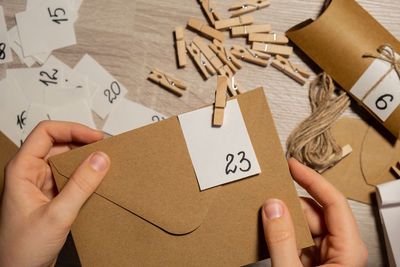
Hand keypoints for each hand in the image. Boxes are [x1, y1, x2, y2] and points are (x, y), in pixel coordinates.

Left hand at [0, 121, 109, 266]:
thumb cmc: (21, 249)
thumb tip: (100, 159)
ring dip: (85, 159)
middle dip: (83, 143)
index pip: (46, 133)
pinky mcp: (52, 195)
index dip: (72, 129)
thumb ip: (81, 186)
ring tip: (105, 162)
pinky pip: (71, 176)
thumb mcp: (56, 215)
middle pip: (58, 143)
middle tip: (105, 148)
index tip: (95, 137)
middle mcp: (30, 173)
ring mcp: (41, 183)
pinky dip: (85, 174)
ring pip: (66, 159)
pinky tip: (97, 179)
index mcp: (22, 170)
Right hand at [262, 158, 367, 266]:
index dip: (311, 179)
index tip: (293, 165)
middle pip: (313, 212)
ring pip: (303, 224)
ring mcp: (326, 256)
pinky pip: (296, 237)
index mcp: (348, 250)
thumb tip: (273, 207)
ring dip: (282, 220)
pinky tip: (268, 232)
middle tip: (267, 196)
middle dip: (288, 205)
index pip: (333, 202)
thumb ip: (281, 240)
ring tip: (263, 217)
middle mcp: (341, 250)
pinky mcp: (313, 262)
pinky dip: (281, 233)